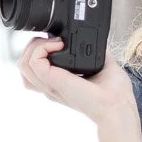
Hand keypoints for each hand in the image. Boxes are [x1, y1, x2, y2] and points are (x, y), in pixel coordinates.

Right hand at [17, 35, 135, 128]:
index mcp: (58, 83)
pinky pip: (33, 62)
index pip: (32, 69)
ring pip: (23, 63)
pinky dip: (41, 48)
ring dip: (36, 46)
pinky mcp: (53, 82)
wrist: (118, 104)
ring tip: (57, 43)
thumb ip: (91, 52)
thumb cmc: (114, 91)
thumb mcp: (98, 65)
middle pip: (23, 65)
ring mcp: (50, 85)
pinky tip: (59, 45)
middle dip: (33, 46)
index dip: (37, 52)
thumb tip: (94, 38)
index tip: (56, 42)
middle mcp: (50, 86)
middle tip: (55, 41)